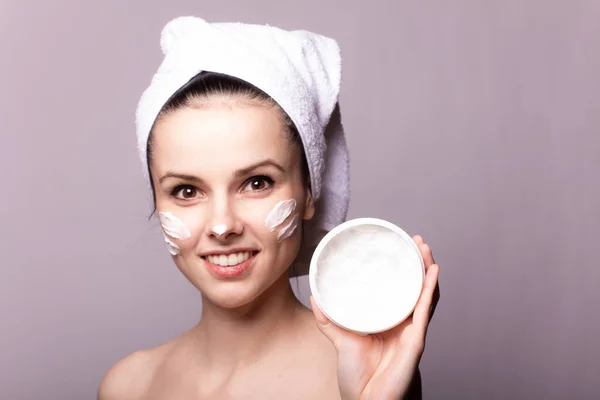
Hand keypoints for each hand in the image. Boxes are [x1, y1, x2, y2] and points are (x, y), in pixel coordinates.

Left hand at [310, 235, 439, 399]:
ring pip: (425, 294)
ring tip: (424, 249)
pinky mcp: (415, 340)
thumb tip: (316, 294)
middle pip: (416, 287)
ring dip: (427, 270)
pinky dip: (430, 291)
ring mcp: (412, 331)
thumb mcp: (339, 339)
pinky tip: (433, 273)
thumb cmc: (357, 376)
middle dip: (419, 263)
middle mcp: (404, 323)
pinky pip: (424, 311)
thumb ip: (328, 318)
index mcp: (389, 321)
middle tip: (416, 241)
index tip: (399, 247)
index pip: (399, 289)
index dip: (403, 269)